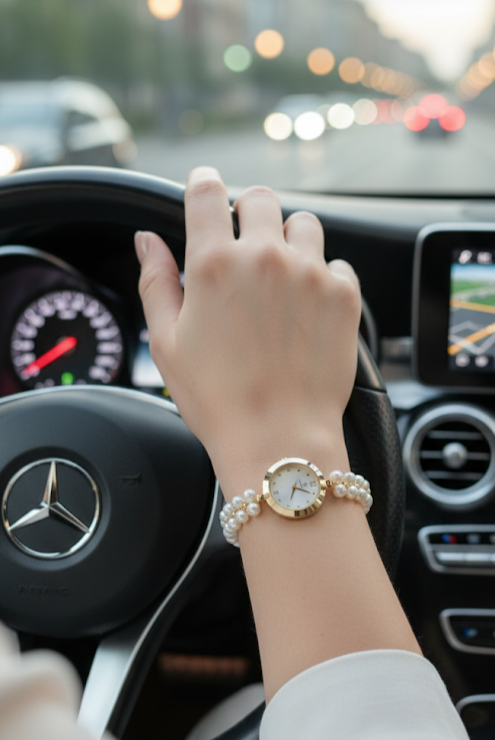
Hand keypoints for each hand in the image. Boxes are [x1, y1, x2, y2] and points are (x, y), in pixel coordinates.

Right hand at [136, 167, 360, 495]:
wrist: (278, 440)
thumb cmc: (219, 401)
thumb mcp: (167, 343)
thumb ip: (156, 281)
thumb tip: (147, 241)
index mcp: (214, 264)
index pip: (207, 190)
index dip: (204, 185)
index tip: (206, 190)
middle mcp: (265, 258)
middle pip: (260, 197)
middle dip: (248, 214)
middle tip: (243, 248)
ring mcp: (310, 273)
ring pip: (304, 223)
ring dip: (289, 240)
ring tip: (280, 279)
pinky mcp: (344, 295)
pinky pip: (337, 262)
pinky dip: (323, 275)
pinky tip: (307, 307)